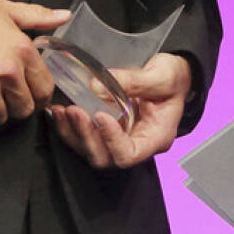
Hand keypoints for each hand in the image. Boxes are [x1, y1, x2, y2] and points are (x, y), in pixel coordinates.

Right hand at [0, 0, 70, 129]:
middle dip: (15, 104)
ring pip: (1, 118)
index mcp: (22, 50)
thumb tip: (64, 16)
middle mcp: (7, 71)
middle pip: (24, 109)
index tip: (31, 94)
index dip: (39, 94)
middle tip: (3, 92)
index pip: (45, 89)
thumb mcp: (5, 9)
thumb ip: (38, 16)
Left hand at [49, 52, 192, 169]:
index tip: (100, 114)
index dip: (112, 140)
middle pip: (106, 158)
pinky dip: (70, 127)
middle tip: (75, 111)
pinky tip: (59, 111)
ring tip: (61, 111)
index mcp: (156, 138)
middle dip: (86, 137)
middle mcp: (136, 144)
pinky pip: (85, 137)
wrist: (174, 75)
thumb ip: (132, 80)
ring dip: (73, 133)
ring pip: (91, 150)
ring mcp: (120, 139)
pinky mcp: (108, 131)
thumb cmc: (173, 78)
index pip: (129, 154)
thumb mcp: (161, 75)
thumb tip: (95, 86)